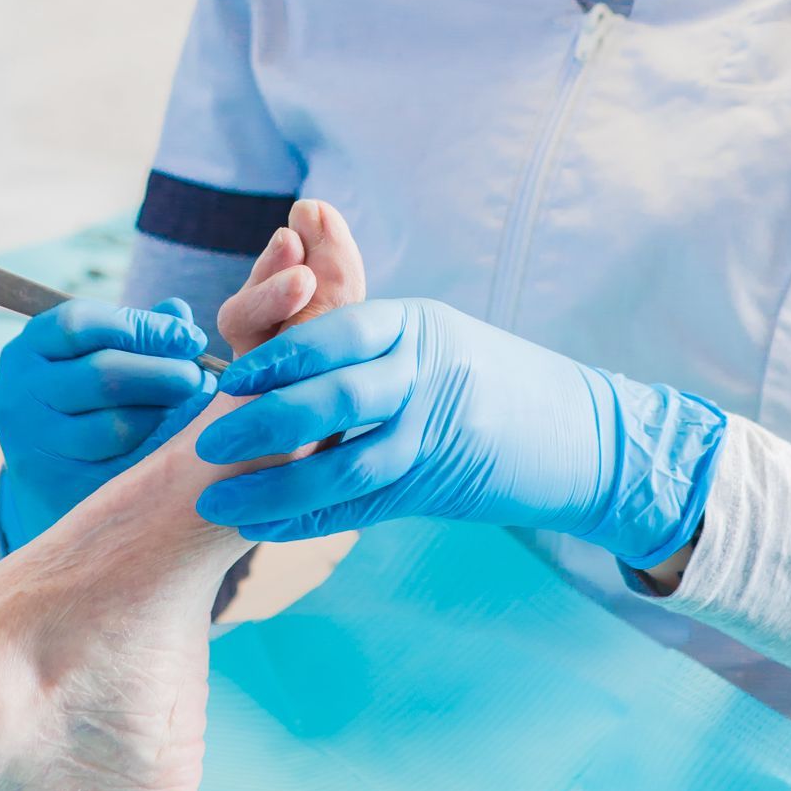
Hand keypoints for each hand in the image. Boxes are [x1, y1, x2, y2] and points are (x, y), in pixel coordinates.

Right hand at [0, 298, 216, 549]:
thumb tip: (178, 312)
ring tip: (192, 408)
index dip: (145, 328)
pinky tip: (178, 440)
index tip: (191, 339)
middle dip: (165, 373)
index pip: (82, 324)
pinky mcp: (57, 486)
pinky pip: (121, 468)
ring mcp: (34, 444)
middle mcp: (21, 393)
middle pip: (103, 375)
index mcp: (29, 347)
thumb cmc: (83, 392)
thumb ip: (137, 328)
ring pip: (115, 426)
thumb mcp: (97, 351)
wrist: (47, 467)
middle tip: (198, 377)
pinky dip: (158, 451)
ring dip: (165, 414)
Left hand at [194, 297, 726, 567]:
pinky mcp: (441, 484)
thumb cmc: (491, 379)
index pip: (335, 333)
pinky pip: (365, 506)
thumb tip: (287, 261)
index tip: (229, 380)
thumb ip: (356, 324)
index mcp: (414, 324)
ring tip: (222, 504)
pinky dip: (311, 519)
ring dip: (277, 489)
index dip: (276, 356)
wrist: (584, 434)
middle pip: (334, 396)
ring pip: (347, 465)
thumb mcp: (431, 336)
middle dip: (264, 424)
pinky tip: (265, 529)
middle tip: (206, 445)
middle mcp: (427, 373)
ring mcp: (439, 432)